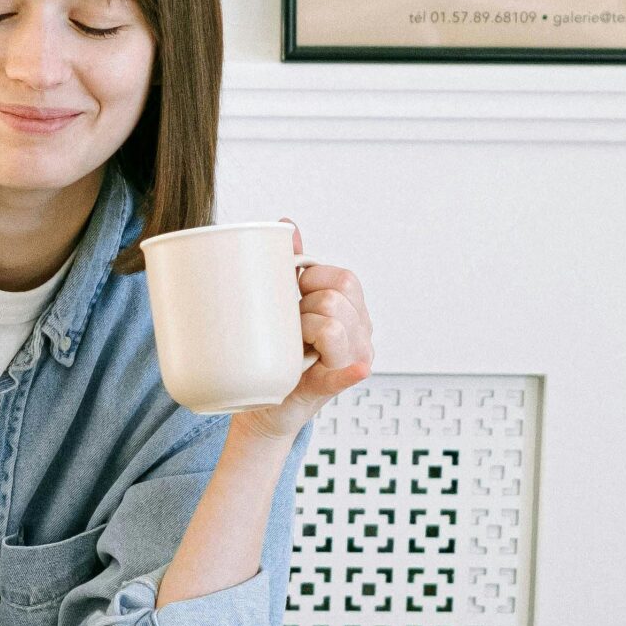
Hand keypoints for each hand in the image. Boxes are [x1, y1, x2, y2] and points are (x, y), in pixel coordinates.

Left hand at [231, 223, 372, 444]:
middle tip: (291, 324)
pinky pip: (348, 372)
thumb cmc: (280, 349)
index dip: (312, 280)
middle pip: (337, 298)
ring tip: (293, 344)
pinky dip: (351, 368)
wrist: (263, 401)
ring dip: (304, 329)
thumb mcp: (287, 303)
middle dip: (306, 305)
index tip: (295, 295)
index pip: (344, 278)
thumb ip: (292, 264)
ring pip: (333, 325)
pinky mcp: (333, 385)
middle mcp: (361, 334)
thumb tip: (286, 223)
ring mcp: (353, 360)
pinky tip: (357, 367)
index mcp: (354, 311)